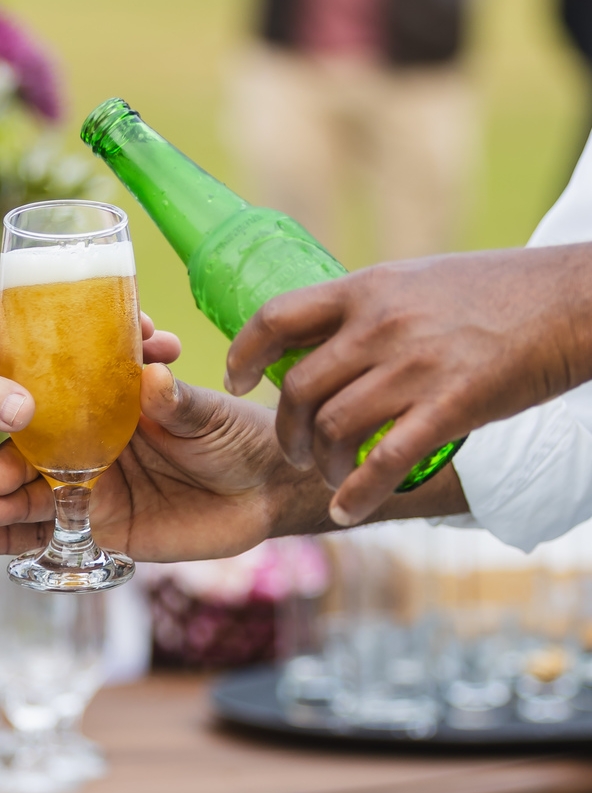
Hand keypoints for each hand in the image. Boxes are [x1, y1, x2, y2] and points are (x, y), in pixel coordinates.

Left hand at [0, 261, 180, 460]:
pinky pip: (39, 397)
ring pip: (60, 363)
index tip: (144, 321)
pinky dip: (68, 406)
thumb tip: (29, 413)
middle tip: (165, 352)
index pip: (57, 285)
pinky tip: (105, 422)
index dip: (104, 301)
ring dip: (100, 374)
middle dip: (117, 337)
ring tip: (150, 388)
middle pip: (70, 323)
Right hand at [0, 364, 344, 563]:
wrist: (268, 489)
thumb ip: (175, 403)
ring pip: (33, 498)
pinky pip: (52, 537)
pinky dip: (12, 542)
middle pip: (34, 456)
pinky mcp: (104, 530)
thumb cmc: (236, 435)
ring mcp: (94, 490)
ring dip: (1, 508)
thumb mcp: (206, 414)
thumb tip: (152, 375)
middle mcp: (91, 446)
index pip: (56, 408)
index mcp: (108, 407)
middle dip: (6, 471)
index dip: (27, 417)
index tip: (4, 425)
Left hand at [225, 246, 591, 524]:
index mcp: (365, 289)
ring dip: (321, 464)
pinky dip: (358, 493)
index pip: (275, 318)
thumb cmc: (495, 290)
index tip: (234, 379)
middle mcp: (379, 326)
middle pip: (297, 387)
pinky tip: (349, 510)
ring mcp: (413, 367)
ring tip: (329, 477)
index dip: (242, 353)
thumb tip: (322, 336)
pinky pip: (386, 460)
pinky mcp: (451, 406)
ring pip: (333, 428)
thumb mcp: (414, 281)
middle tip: (292, 450)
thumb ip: (366, 308)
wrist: (570, 300)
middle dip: (284, 429)